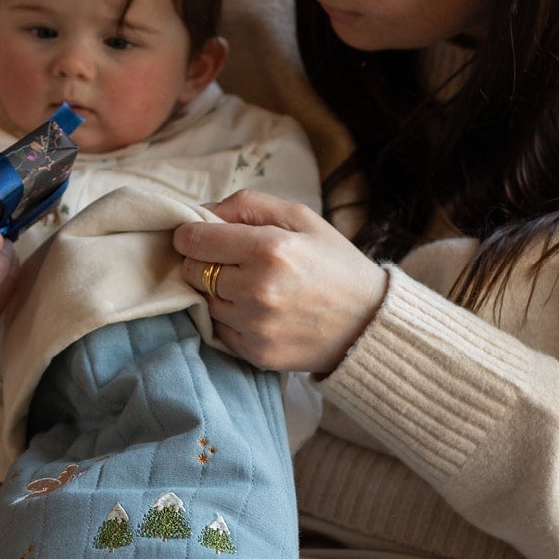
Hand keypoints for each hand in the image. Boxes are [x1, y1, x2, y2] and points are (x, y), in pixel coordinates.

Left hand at [172, 189, 386, 374]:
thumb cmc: (334, 263)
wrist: (368, 323)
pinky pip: (218, 330)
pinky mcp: (255, 353)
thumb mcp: (301, 218)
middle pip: (191, 271)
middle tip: (230, 262)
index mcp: (270, 248)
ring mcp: (255, 326)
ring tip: (250, 288)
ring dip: (217, 293)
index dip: (190, 234)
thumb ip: (248, 205)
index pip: (194, 239)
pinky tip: (257, 312)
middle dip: (202, 262)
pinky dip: (229, 319)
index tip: (199, 236)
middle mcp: (258, 290)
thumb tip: (200, 212)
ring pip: (203, 302)